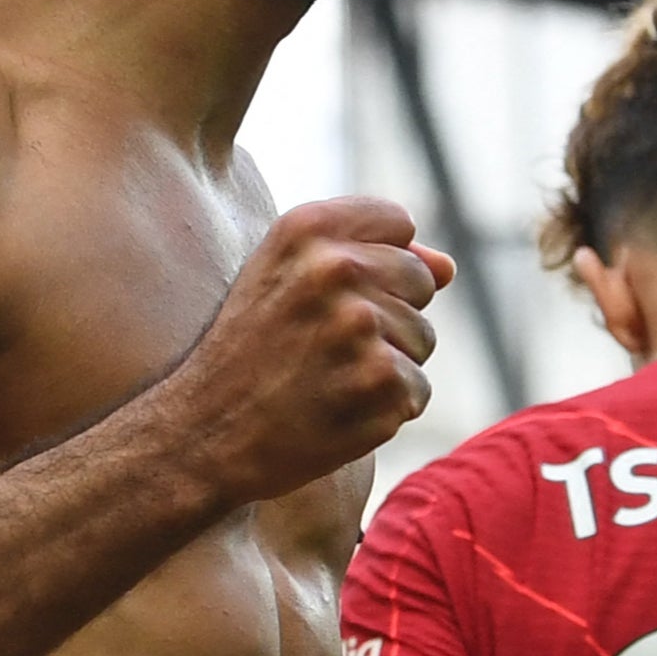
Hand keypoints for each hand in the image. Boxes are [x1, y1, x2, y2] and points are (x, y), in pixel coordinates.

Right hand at [154, 197, 453, 506]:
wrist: (206, 432)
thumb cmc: (249, 348)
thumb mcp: (285, 278)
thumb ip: (365, 254)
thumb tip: (450, 266)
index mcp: (308, 228)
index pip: (399, 223)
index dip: (377, 260)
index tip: (333, 293)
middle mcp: (336, 268)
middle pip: (420, 280)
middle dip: (389, 313)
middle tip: (326, 344)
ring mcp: (361, 328)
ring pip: (423, 338)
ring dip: (388, 364)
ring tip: (327, 377)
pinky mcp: (382, 385)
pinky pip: (417, 389)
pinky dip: (385, 408)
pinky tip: (336, 410)